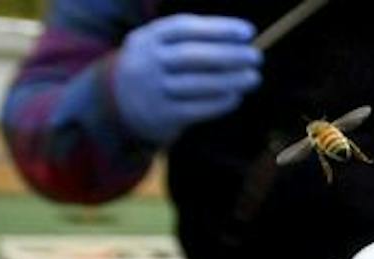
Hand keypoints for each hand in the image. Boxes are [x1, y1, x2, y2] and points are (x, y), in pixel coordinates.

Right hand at [111, 14, 261, 146]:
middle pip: (190, 55)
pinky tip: (236, 96)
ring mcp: (151, 89)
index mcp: (148, 37)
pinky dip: (219, 102)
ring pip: (195, 84)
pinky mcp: (160, 115)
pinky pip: (195, 109)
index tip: (248, 31)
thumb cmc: (157, 68)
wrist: (117, 101)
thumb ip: (193, 42)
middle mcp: (146, 61)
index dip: (218, 28)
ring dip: (229, 80)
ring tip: (253, 77)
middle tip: (256, 56)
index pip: (184, 27)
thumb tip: (241, 42)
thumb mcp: (161, 46)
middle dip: (227, 55)